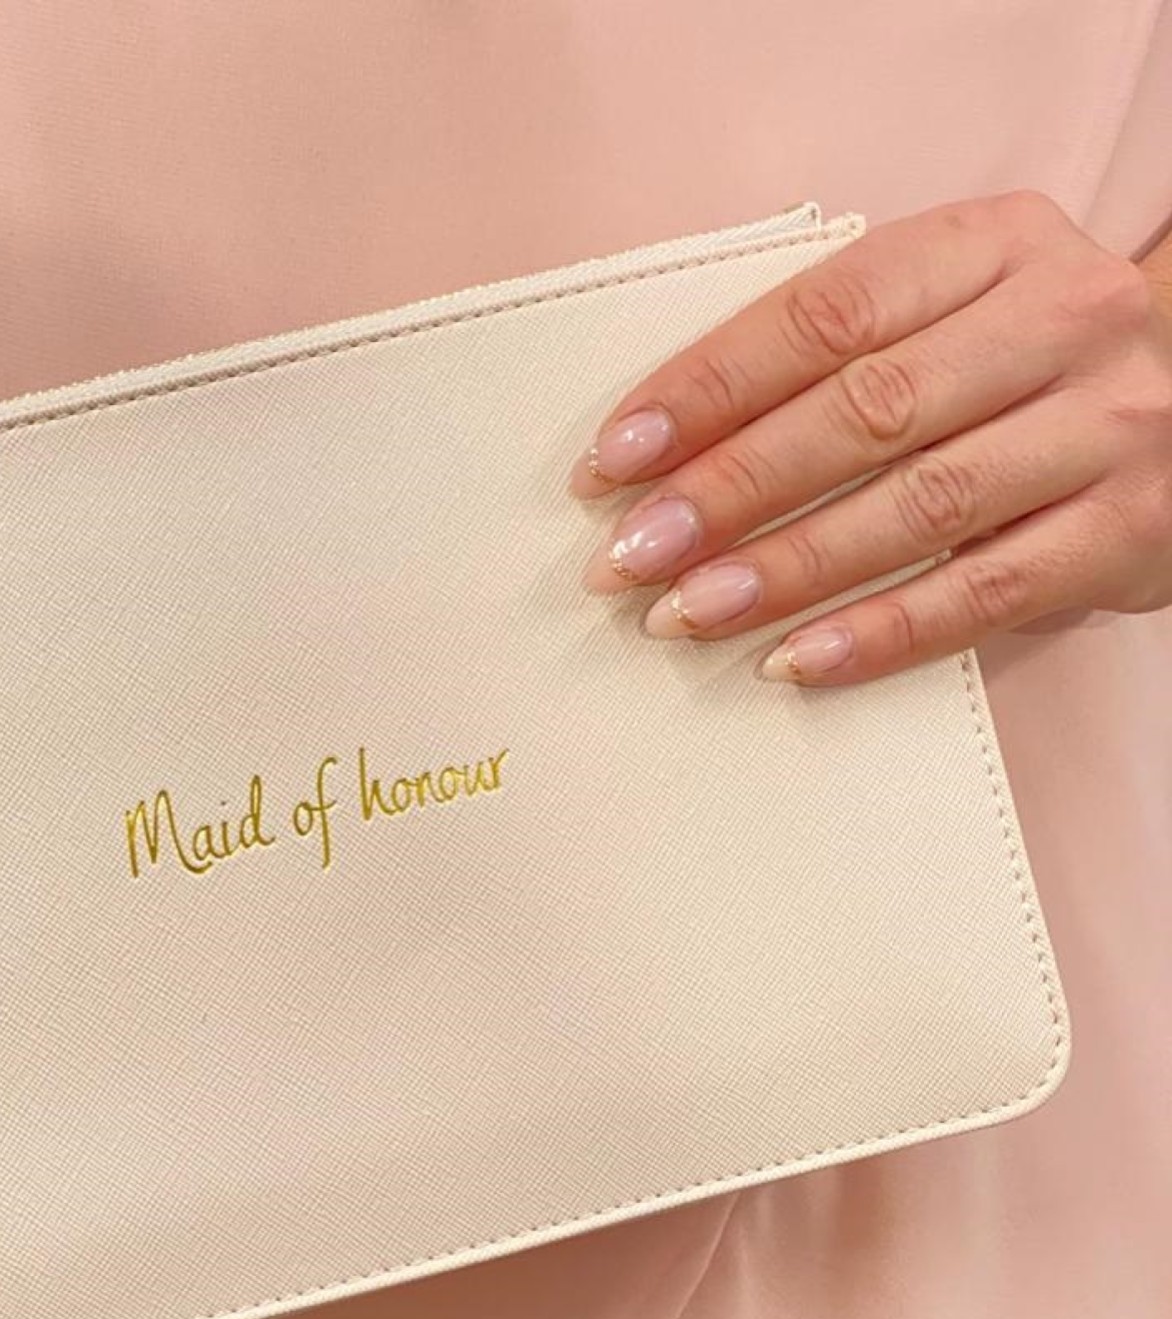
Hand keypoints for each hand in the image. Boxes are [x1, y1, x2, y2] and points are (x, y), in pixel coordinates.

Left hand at [569, 189, 1171, 684]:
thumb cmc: (1017, 359)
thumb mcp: (946, 308)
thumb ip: (834, 351)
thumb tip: (660, 453)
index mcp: (994, 242)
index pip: (827, 313)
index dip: (708, 390)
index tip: (613, 461)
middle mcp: (1062, 321)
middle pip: (866, 411)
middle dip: (729, 489)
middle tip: (630, 556)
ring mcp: (1109, 428)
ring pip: (921, 505)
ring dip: (786, 569)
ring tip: (685, 614)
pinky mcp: (1129, 533)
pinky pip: (984, 594)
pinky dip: (879, 634)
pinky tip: (791, 662)